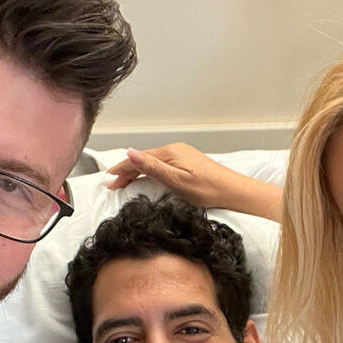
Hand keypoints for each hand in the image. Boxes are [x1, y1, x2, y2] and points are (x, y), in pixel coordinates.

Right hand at [105, 143, 281, 220]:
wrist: (234, 192)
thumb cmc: (209, 190)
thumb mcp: (177, 182)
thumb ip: (152, 168)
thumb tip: (131, 153)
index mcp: (170, 152)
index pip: (138, 158)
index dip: (121, 169)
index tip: (108, 180)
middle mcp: (175, 150)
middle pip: (143, 159)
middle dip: (126, 170)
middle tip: (112, 185)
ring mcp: (182, 156)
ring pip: (152, 162)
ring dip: (136, 171)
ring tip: (123, 183)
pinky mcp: (187, 163)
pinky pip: (161, 165)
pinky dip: (149, 172)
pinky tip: (146, 179)